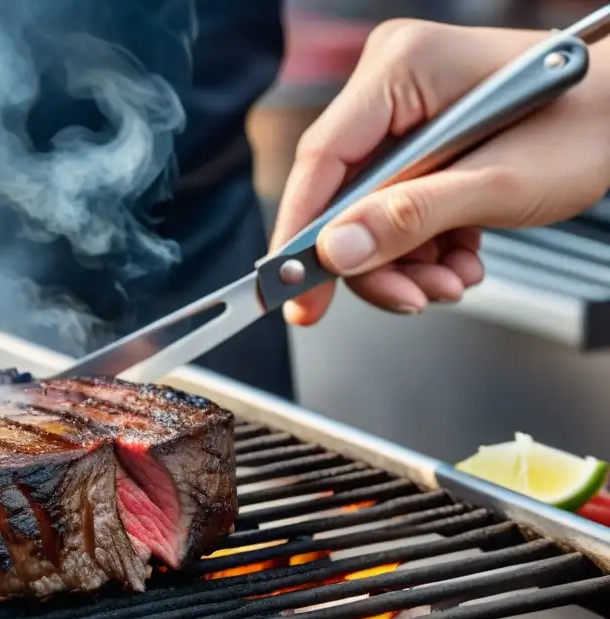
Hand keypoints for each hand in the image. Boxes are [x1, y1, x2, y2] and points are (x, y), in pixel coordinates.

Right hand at [271, 20, 609, 324]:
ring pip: (367, 212)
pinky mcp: (420, 143)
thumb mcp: (499, 182)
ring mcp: (405, 115)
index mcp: (401, 68)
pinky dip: (422, 247)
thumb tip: (336, 253)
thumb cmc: (592, 122)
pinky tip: (458, 259)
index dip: (302, 232)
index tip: (292, 290)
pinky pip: (394, 208)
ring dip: (405, 262)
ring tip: (451, 281)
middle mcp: (393, 86)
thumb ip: (411, 218)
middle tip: (407, 298)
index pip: (323, 159)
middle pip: (343, 195)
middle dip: (375, 258)